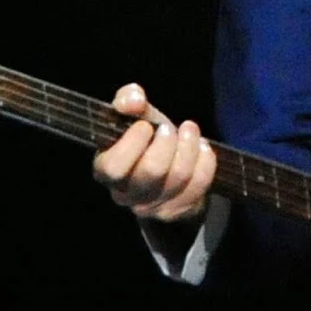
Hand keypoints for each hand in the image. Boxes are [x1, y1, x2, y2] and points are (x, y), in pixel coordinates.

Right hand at [92, 85, 216, 222]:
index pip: (114, 167)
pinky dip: (205, 162)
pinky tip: (202, 147)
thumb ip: (128, 100)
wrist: (166, 166)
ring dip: (189, 147)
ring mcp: (152, 207)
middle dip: (166, 143)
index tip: (145, 125)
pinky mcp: (176, 210)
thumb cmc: (145, 139)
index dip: (132, 143)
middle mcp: (125, 194)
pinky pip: (198, 185)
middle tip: (169, 128)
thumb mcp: (134, 116)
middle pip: (151, 172)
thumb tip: (134, 100)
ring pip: (178, 178)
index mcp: (106, 171)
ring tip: (189, 130)